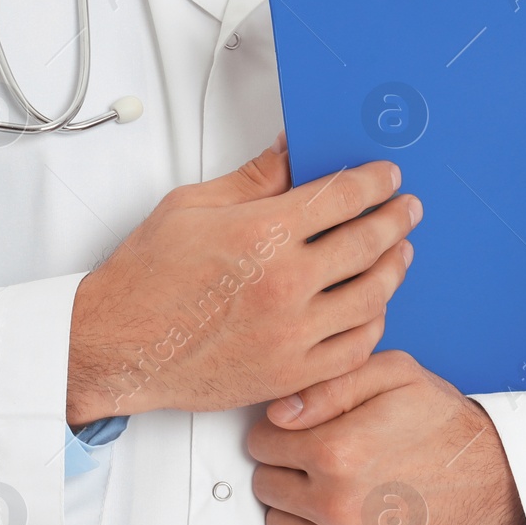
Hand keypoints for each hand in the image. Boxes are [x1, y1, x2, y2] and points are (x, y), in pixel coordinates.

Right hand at [66, 139, 420, 423]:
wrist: (118, 346)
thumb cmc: (145, 281)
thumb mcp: (192, 206)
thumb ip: (254, 178)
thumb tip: (291, 151)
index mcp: (263, 234)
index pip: (343, 197)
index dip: (375, 182)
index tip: (387, 177)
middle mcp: (285, 284)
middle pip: (368, 243)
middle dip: (396, 219)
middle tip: (406, 210)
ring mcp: (292, 333)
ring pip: (371, 297)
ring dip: (394, 269)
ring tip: (400, 254)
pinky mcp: (290, 373)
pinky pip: (353, 348)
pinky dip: (372, 324)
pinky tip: (373, 309)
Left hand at [246, 351, 525, 524]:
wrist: (498, 483)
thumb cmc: (445, 426)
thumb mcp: (394, 375)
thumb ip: (327, 385)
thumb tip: (276, 414)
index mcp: (336, 451)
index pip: (259, 443)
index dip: (281, 432)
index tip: (307, 432)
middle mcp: (336, 505)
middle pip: (265, 485)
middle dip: (287, 468)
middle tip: (326, 460)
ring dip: (297, 507)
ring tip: (337, 489)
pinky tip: (345, 522)